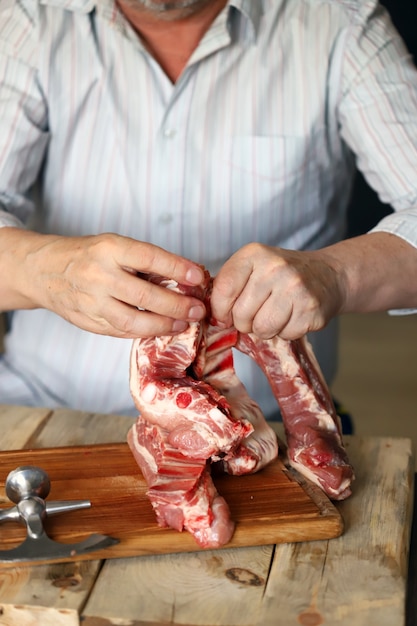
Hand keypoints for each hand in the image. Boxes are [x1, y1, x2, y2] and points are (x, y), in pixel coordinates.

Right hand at [2, 230, 205, 337]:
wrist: (43, 270)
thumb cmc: (87, 255)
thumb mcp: (114, 246)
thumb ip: (144, 262)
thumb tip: (185, 278)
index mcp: (108, 248)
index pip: (149, 258)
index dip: (177, 268)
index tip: (199, 277)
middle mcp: (99, 275)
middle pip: (145, 295)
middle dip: (177, 305)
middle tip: (198, 310)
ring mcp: (91, 302)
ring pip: (133, 321)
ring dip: (163, 325)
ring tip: (183, 323)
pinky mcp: (88, 322)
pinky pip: (121, 331)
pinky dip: (144, 332)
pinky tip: (161, 329)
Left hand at [210, 243, 343, 339]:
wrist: (327, 275)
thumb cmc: (281, 275)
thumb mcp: (253, 267)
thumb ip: (229, 286)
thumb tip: (212, 318)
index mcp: (254, 254)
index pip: (223, 289)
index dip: (220, 310)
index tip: (225, 315)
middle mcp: (275, 267)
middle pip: (241, 314)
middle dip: (244, 323)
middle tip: (257, 314)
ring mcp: (295, 288)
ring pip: (261, 329)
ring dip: (264, 330)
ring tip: (274, 316)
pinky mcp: (311, 309)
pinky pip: (284, 335)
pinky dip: (285, 332)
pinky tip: (292, 317)